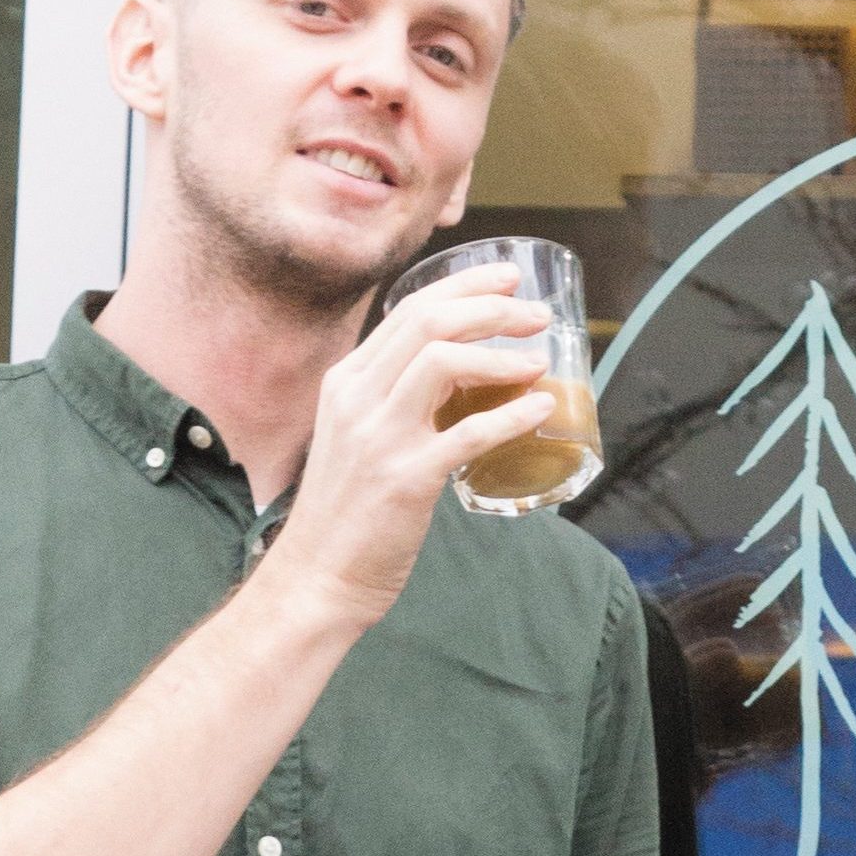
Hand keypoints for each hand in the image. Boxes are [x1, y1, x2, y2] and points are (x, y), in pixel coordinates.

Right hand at [261, 264, 558, 630]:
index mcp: (347, 381)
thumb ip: (395, 401)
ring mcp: (379, 437)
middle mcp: (357, 398)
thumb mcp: (357, 436)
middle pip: (430, 322)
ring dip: (502, 353)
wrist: (316, 577)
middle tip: (537, 315)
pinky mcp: (406, 479)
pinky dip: (512, 414)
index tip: (509, 278)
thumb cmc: (347, 511)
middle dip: (492, 307)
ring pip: (443, 360)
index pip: (410, 309)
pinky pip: (468, 433)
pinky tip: (540, 409)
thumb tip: (459, 374)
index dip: (465, 286)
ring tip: (539, 362)